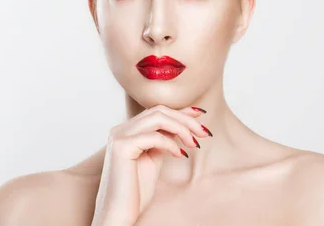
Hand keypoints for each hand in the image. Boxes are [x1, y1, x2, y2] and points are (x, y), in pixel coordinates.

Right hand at [90, 105, 210, 225]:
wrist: (120, 213)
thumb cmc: (136, 190)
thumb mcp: (154, 157)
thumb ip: (164, 139)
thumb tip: (184, 124)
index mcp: (127, 130)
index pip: (157, 111)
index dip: (181, 111)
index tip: (201, 115)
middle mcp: (121, 129)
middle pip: (159, 110)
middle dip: (185, 119)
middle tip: (204, 133)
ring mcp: (119, 136)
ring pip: (158, 118)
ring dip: (182, 128)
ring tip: (194, 143)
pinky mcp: (121, 146)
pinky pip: (153, 136)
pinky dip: (171, 143)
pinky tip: (180, 155)